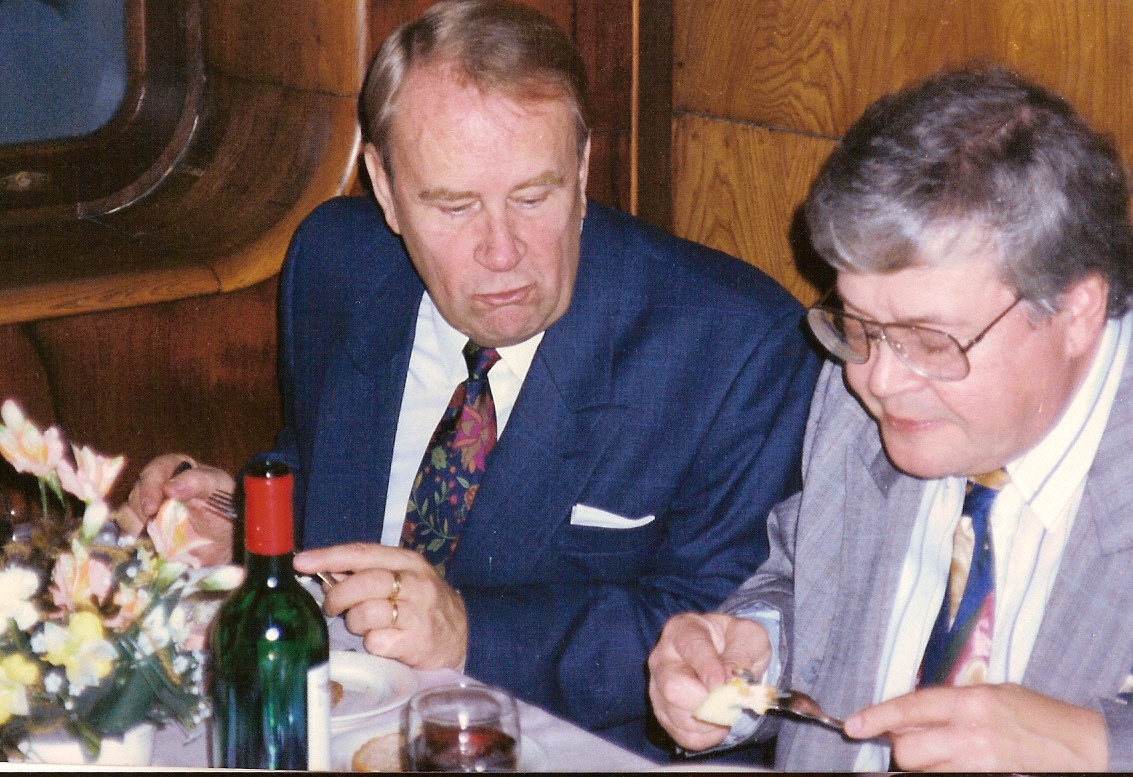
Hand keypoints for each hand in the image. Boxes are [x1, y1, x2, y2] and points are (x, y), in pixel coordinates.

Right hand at [119, 453, 234, 564]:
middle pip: (137, 492)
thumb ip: (195, 483)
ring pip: (128, 512)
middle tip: (152, 523)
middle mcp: (157, 486)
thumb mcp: (216, 489)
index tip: (151, 509)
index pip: (155, 471)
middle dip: (141, 508)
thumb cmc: (223, 505)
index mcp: (175, 469)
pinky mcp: (146, 529)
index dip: (150, 488)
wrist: (226, 536)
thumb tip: (169, 488)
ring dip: (135, 524)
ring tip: (150, 534)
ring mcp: (149, 508)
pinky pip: (130, 532)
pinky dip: (132, 537)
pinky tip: (144, 543)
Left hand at [293, 543, 467, 669]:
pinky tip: (385, 642)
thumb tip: (325, 572)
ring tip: (367, 626)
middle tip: (332, 608)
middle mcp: (415, 583)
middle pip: (364, 583)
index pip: (362, 553)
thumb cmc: (423, 604)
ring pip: (366, 614)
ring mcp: (417, 613)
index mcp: (408, 562)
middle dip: (338, 597)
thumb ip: (367, 573)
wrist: (463, 634)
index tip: (301, 561)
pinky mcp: (416, 642)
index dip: (329, 556)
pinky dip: (373, 644)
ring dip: (356, 623)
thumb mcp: (403, 579)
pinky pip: (376, 642)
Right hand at [647, 612, 771, 750]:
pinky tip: (718, 720)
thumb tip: (730, 681)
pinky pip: (685, 736)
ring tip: (728, 708)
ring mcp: (657, 688)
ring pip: (678, 717)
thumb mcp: (747, 635)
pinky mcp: (663, 714)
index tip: (727, 684)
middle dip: (708, 701)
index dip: (710, 669)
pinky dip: (709, 735)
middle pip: (673, 688)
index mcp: (681, 630)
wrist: (726, 655)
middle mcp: (662, 658)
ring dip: (712, 720)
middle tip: (731, 701)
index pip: (691, 647)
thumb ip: (741, 652)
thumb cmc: (734, 641)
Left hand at [845, 682, 1107, 770]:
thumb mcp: (994, 695)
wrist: (1086, 750)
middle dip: (904, 749)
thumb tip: (911, 715)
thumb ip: (951, 704)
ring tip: (949, 755)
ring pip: (923, 772)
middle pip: (906, 750)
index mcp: (971, 702)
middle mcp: (970, 735)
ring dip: (926, 766)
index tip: (852, 726)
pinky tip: (959, 765)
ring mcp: (979, 765)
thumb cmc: (1040, 717)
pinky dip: (945, 775)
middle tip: (918, 744)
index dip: (875, 717)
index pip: (909, 708)